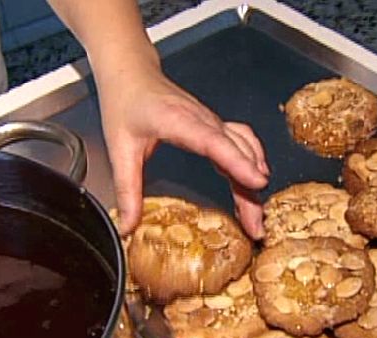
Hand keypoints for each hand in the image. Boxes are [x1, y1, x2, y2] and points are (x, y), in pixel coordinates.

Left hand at [95, 60, 269, 238]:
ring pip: (245, 150)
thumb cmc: (125, 102)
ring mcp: (213, 123)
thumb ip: (126, 189)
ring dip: (254, 181)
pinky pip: (242, 145)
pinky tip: (252, 186)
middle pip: (239, 153)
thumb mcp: (120, 149)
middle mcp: (203, 121)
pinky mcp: (215, 127)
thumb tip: (128, 225)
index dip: (238, 163)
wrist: (131, 72)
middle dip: (251, 190)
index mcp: (179, 121)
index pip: (216, 143)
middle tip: (256, 226)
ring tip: (255, 216)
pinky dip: (251, 165)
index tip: (257, 182)